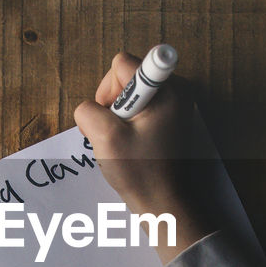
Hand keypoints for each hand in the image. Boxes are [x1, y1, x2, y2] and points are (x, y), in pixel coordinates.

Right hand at [73, 52, 215, 262]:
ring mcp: (173, 103)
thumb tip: (91, 106)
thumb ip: (89, 109)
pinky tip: (129, 143)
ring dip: (116, 116)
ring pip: (128, 93)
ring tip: (123, 142)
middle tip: (116, 134)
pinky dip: (126, 122)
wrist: (162, 201)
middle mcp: (175, 89)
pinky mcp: (167, 116)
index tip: (115, 117)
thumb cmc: (140, 172)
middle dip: (111, 104)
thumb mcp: (105, 137)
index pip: (122, 65)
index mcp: (168, 89)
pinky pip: (136, 106)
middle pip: (124, 76)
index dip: (108, 90)